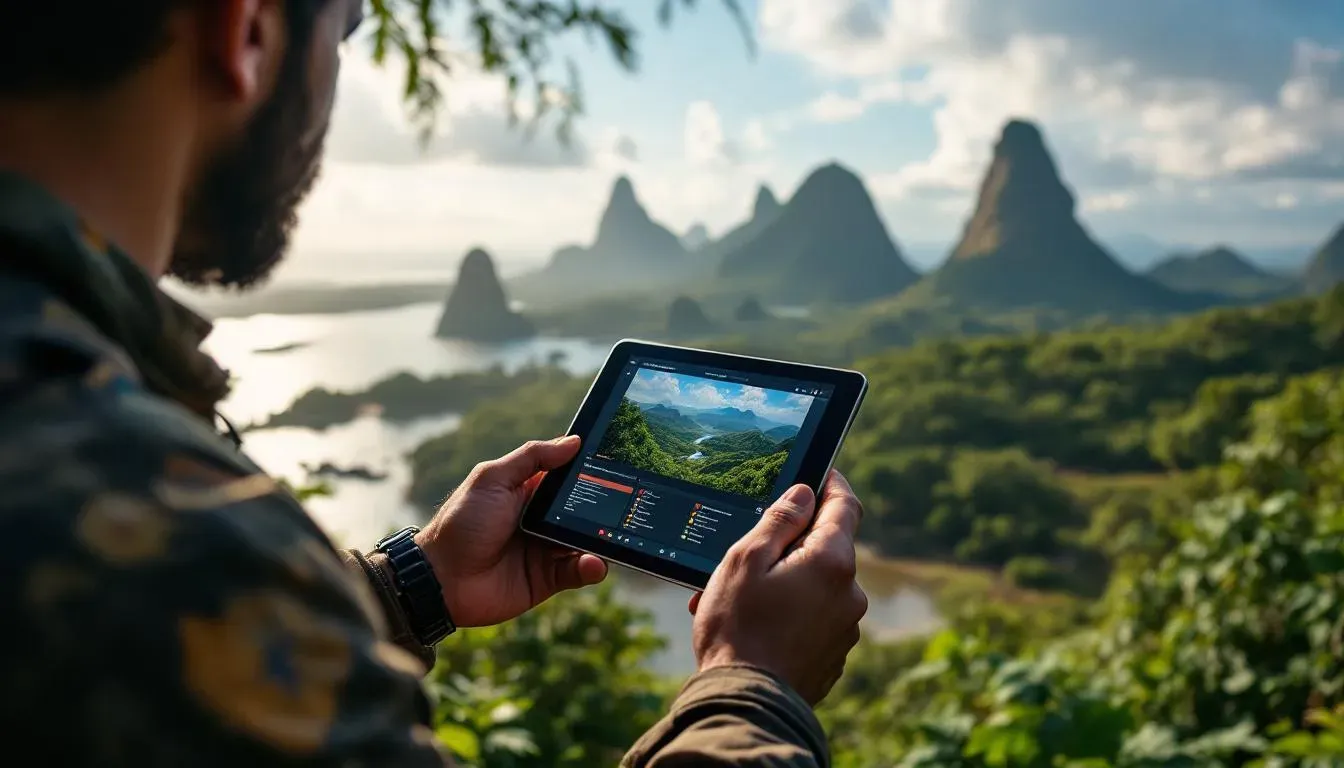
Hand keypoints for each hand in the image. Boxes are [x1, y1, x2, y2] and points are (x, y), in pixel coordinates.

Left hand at [414, 436, 607, 626]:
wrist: (441, 579)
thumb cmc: (461, 522)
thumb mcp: (492, 479)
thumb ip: (532, 458)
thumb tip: (573, 440)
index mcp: (529, 491)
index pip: (568, 477)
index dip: (590, 471)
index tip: (617, 462)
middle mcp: (542, 519)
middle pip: (583, 510)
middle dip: (604, 507)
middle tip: (625, 502)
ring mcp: (547, 549)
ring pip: (587, 541)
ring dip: (602, 539)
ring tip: (611, 536)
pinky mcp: (548, 579)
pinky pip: (579, 571)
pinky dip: (592, 567)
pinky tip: (594, 562)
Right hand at [689, 470, 867, 704]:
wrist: (745, 703)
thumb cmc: (738, 628)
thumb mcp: (746, 560)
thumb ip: (779, 520)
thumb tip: (805, 493)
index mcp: (831, 562)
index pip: (845, 506)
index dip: (832, 484)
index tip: (818, 474)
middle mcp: (850, 593)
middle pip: (826, 549)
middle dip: (790, 546)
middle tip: (746, 555)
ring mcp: (846, 628)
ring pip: (816, 587)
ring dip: (784, 584)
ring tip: (737, 601)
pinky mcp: (834, 655)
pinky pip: (814, 620)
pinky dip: (789, 615)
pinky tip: (753, 626)